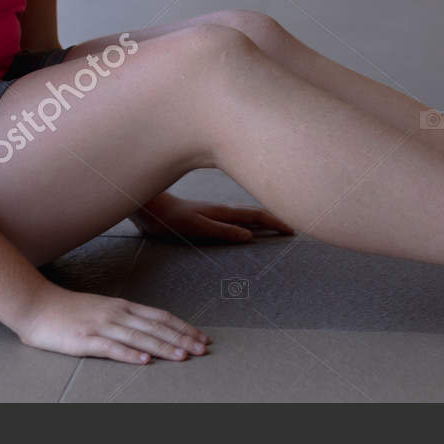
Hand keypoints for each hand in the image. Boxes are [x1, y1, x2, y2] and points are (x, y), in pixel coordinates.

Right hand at [14, 284, 208, 363]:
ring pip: (139, 337)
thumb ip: (124, 319)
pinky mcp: (85, 340)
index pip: (160, 316)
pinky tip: (144, 361)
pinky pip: (111, 348)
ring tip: (182, 356)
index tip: (200, 337)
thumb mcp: (103, 310)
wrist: (37, 306)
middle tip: (202, 349)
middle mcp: (117, 314)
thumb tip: (148, 332)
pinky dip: (129, 354)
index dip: (182, 327)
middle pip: (155, 326)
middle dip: (181, 338)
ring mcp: (101, 326)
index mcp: (123, 307)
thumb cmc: (69, 311)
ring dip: (163, 347)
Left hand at [131, 192, 293, 243]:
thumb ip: (222, 230)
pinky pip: (235, 218)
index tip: (292, 229)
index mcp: (223, 212)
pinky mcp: (207, 215)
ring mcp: (215, 211)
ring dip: (263, 221)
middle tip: (292, 228)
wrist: (150, 207)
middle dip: (275, 218)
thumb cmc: (170, 218)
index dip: (276, 221)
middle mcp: (222, 210)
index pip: (257, 215)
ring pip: (246, 214)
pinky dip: (247, 222)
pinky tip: (245, 227)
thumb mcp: (197, 226)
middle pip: (256, 213)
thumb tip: (250, 236)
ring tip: (275, 227)